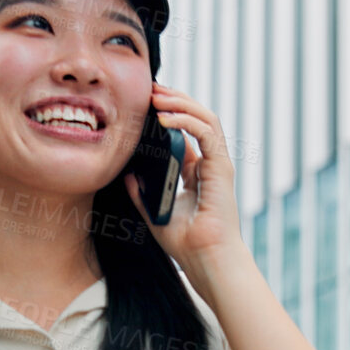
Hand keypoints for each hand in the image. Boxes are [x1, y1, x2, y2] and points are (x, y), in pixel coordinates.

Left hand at [121, 81, 243, 275]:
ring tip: (158, 96)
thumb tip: (127, 175)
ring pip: (206, 118)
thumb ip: (142, 194)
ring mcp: (218, 165)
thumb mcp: (154, 214)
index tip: (147, 103)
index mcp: (197, 173)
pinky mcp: (222, 168)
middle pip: (197, 119)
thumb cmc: (186, 244)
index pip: (186, 132)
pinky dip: (187, 120)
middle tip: (151, 89)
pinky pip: (207, 132)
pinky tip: (166, 117)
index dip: (169, 113)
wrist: (206, 260)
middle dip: (175, 100)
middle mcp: (210, 165)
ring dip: (181, 103)